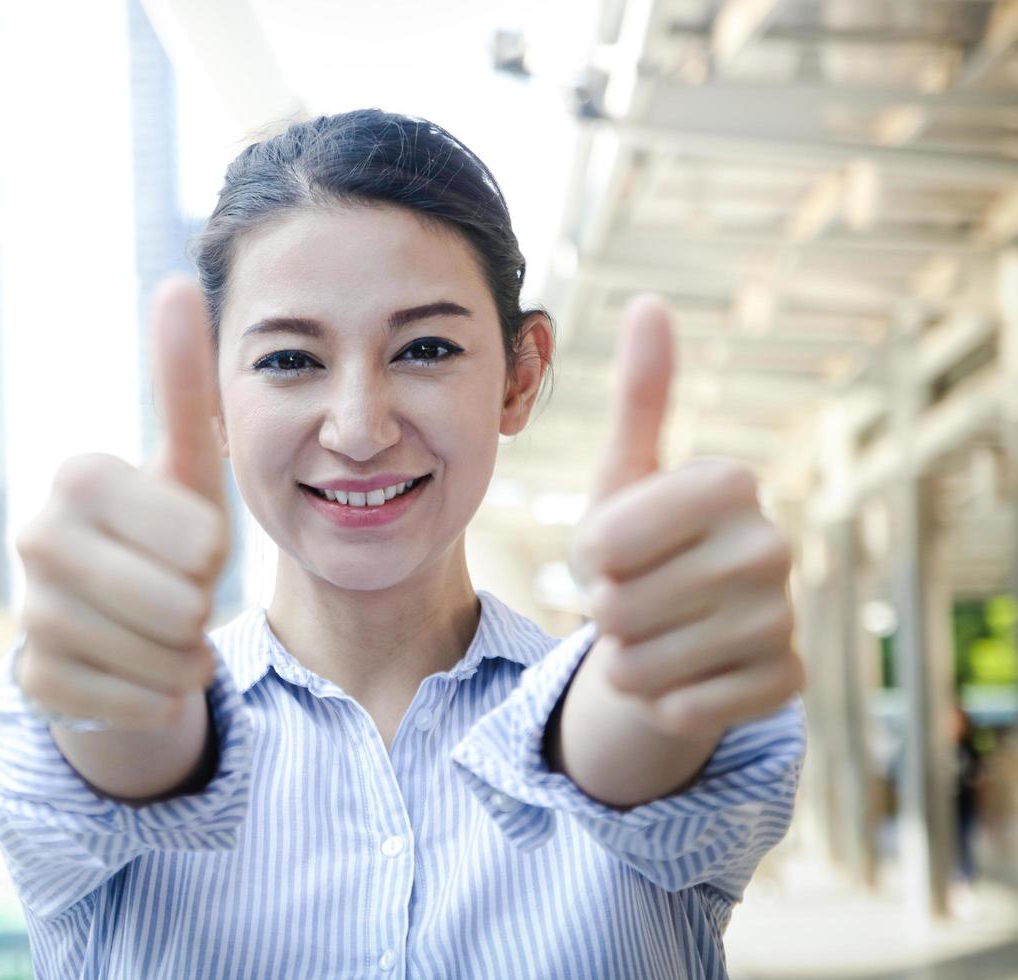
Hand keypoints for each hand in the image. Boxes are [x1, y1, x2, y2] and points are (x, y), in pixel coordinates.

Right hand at [14, 277, 228, 730]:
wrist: (118, 627)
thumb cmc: (164, 536)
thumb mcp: (186, 468)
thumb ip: (183, 384)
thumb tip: (179, 282)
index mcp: (79, 476)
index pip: (200, 541)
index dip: (214, 553)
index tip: (190, 543)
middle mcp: (35, 537)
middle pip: (178, 603)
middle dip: (200, 608)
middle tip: (178, 593)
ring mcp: (27, 613)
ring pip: (158, 658)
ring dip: (183, 655)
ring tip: (164, 632)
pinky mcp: (34, 681)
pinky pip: (135, 703)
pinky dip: (158, 697)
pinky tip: (140, 672)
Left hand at [567, 294, 804, 739]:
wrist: (679, 628)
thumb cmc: (641, 543)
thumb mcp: (625, 473)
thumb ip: (640, 394)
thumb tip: (650, 303)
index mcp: (731, 482)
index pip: (604, 545)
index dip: (587, 557)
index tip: (614, 548)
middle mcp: (773, 546)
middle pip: (618, 607)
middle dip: (602, 612)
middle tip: (633, 597)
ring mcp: (785, 618)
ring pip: (641, 665)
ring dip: (625, 660)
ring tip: (652, 634)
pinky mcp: (785, 684)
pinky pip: (678, 710)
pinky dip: (661, 701)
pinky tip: (684, 676)